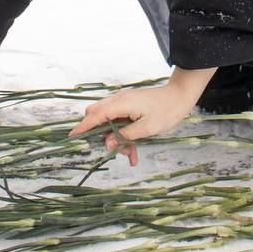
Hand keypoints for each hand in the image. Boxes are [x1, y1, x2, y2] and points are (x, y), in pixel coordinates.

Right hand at [68, 67, 215, 165]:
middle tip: (114, 150)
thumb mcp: (146, 128)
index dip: (82, 127)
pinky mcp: (129, 106)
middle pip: (97, 117)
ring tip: (131, 156)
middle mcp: (118, 101)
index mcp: (120, 104)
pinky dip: (123, 135)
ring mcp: (124, 103)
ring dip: (116, 140)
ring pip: (109, 123)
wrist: (181, 96)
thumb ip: (125, 136)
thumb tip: (107, 143)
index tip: (71, 137)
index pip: (94, 116)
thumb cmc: (166, 111)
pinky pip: (119, 122)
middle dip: (102, 136)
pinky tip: (133, 151)